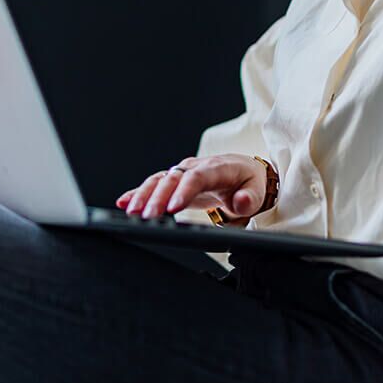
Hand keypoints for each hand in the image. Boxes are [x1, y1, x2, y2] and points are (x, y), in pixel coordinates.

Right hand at [115, 153, 266, 218]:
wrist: (244, 172)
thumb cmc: (249, 182)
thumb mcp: (258, 190)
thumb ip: (250, 197)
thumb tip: (241, 201)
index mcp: (217, 168)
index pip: (197, 177)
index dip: (183, 192)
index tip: (172, 208)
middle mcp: (195, 167)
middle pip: (173, 179)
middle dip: (157, 197)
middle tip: (145, 216)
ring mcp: (183, 173)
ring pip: (159, 180)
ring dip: (143, 195)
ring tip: (131, 212)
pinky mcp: (175, 181)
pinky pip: (154, 184)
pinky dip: (138, 193)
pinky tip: (124, 202)